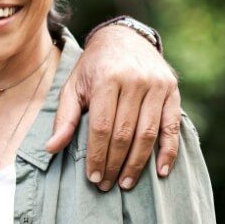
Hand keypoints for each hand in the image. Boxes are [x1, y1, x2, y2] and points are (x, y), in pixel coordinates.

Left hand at [45, 24, 180, 190]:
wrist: (124, 37)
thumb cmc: (93, 66)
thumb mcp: (73, 85)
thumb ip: (65, 117)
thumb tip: (51, 149)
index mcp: (106, 78)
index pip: (102, 127)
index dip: (97, 155)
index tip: (93, 177)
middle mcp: (134, 81)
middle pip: (125, 133)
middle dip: (115, 164)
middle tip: (107, 186)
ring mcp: (157, 86)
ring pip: (149, 134)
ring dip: (138, 163)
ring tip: (126, 183)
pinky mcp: (173, 91)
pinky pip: (172, 127)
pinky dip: (168, 152)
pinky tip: (160, 172)